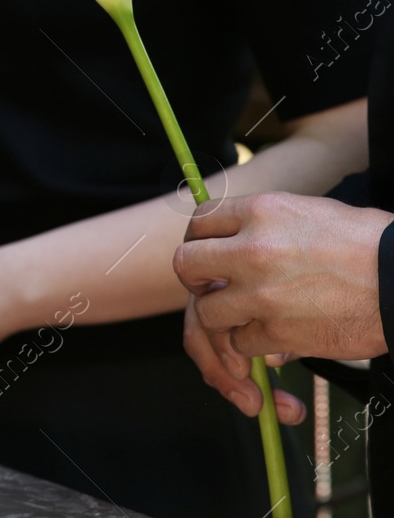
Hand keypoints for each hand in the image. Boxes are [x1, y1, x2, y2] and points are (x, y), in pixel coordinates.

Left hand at [173, 192, 390, 420]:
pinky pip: (242, 342)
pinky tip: (276, 335)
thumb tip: (234, 235)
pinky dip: (253, 344)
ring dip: (224, 317)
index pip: (199, 221)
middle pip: (186, 264)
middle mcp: (252, 250)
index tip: (207, 252)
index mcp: (261, 211)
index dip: (198, 239)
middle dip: (195, 279)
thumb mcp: (310, 212)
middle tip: (211, 287)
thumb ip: (264, 223)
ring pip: (209, 312)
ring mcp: (262, 294)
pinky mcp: (279, 333)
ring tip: (249, 315)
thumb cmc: (369, 244)